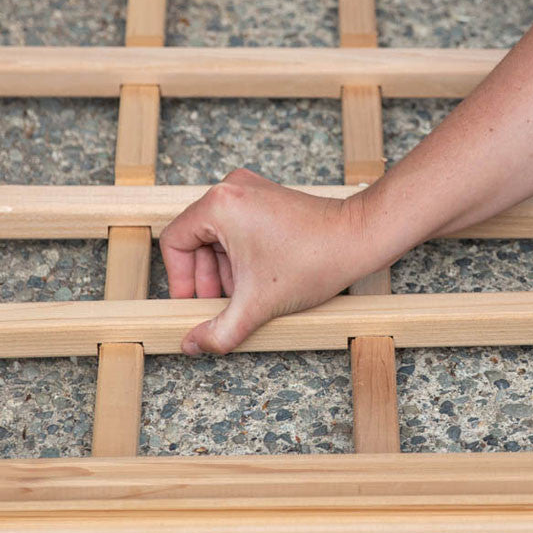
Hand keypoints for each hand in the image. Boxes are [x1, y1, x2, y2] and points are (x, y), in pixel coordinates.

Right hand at [158, 167, 375, 356]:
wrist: (359, 238)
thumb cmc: (313, 259)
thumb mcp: (257, 303)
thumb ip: (219, 330)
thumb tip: (191, 344)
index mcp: (218, 205)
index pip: (173, 242)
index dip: (179, 279)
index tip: (193, 303)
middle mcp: (229, 189)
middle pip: (195, 238)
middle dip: (205, 278)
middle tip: (220, 306)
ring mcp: (249, 189)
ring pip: (216, 235)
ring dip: (223, 269)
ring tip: (243, 296)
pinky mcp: (265, 197)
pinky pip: (236, 227)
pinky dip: (240, 255)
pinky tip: (257, 279)